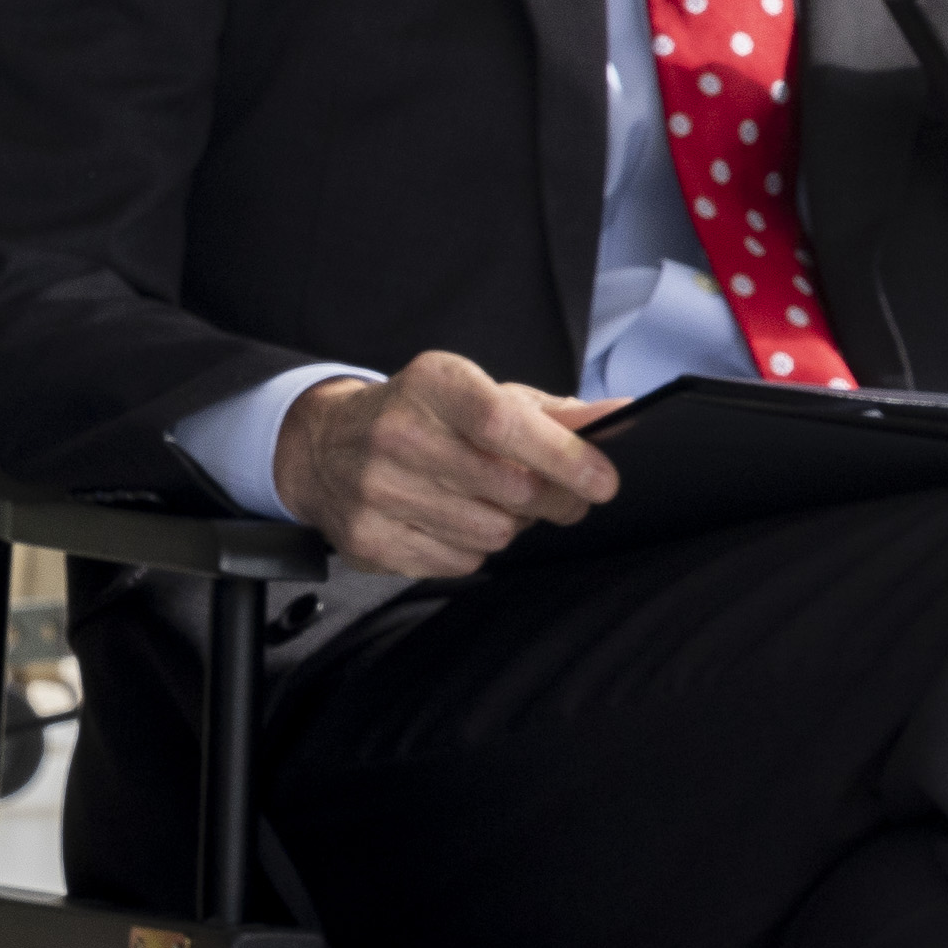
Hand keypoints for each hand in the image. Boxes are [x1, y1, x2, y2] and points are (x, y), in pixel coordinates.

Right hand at [272, 353, 621, 580]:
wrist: (322, 444)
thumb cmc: (423, 415)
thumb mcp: (482, 395)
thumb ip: (556, 412)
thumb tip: (625, 414)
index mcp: (432, 384)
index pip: (505, 422)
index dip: (563, 456)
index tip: (605, 481)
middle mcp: (397, 432)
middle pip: (510, 489)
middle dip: (554, 500)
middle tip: (560, 496)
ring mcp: (376, 489)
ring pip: (491, 533)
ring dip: (510, 525)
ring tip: (493, 502)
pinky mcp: (369, 538)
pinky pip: (459, 563)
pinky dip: (471, 548)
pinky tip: (452, 520)